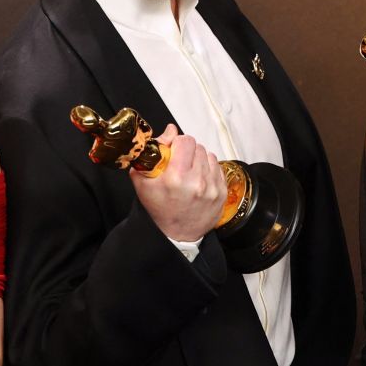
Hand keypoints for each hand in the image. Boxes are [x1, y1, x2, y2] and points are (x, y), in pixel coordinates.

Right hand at [131, 124, 225, 242]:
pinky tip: (198, 178)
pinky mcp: (222, 193)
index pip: (185, 141)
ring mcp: (212, 188)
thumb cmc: (158, 208)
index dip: (176, 143)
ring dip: (198, 159)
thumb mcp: (143, 180)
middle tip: (179, 163)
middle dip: (187, 151)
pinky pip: (217, 167)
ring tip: (189, 171)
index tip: (172, 151)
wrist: (175, 235)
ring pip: (208, 155)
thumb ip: (153, 151)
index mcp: (176, 177)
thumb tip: (170, 130)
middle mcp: (197, 182)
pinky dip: (208, 169)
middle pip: (198, 146)